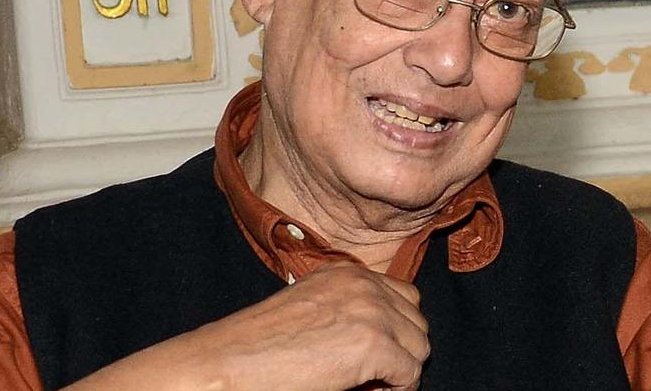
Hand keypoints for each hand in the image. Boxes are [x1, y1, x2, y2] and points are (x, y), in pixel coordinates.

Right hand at [67, 262, 428, 389]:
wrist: (230, 363)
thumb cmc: (260, 345)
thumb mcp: (310, 308)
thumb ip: (348, 309)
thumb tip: (383, 340)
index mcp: (347, 272)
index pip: (403, 296)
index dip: (393, 329)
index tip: (373, 354)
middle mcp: (363, 284)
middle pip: (417, 321)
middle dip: (400, 349)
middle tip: (371, 373)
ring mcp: (371, 312)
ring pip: (420, 348)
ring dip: (400, 369)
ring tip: (366, 383)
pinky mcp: (374, 345)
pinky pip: (410, 375)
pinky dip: (394, 390)